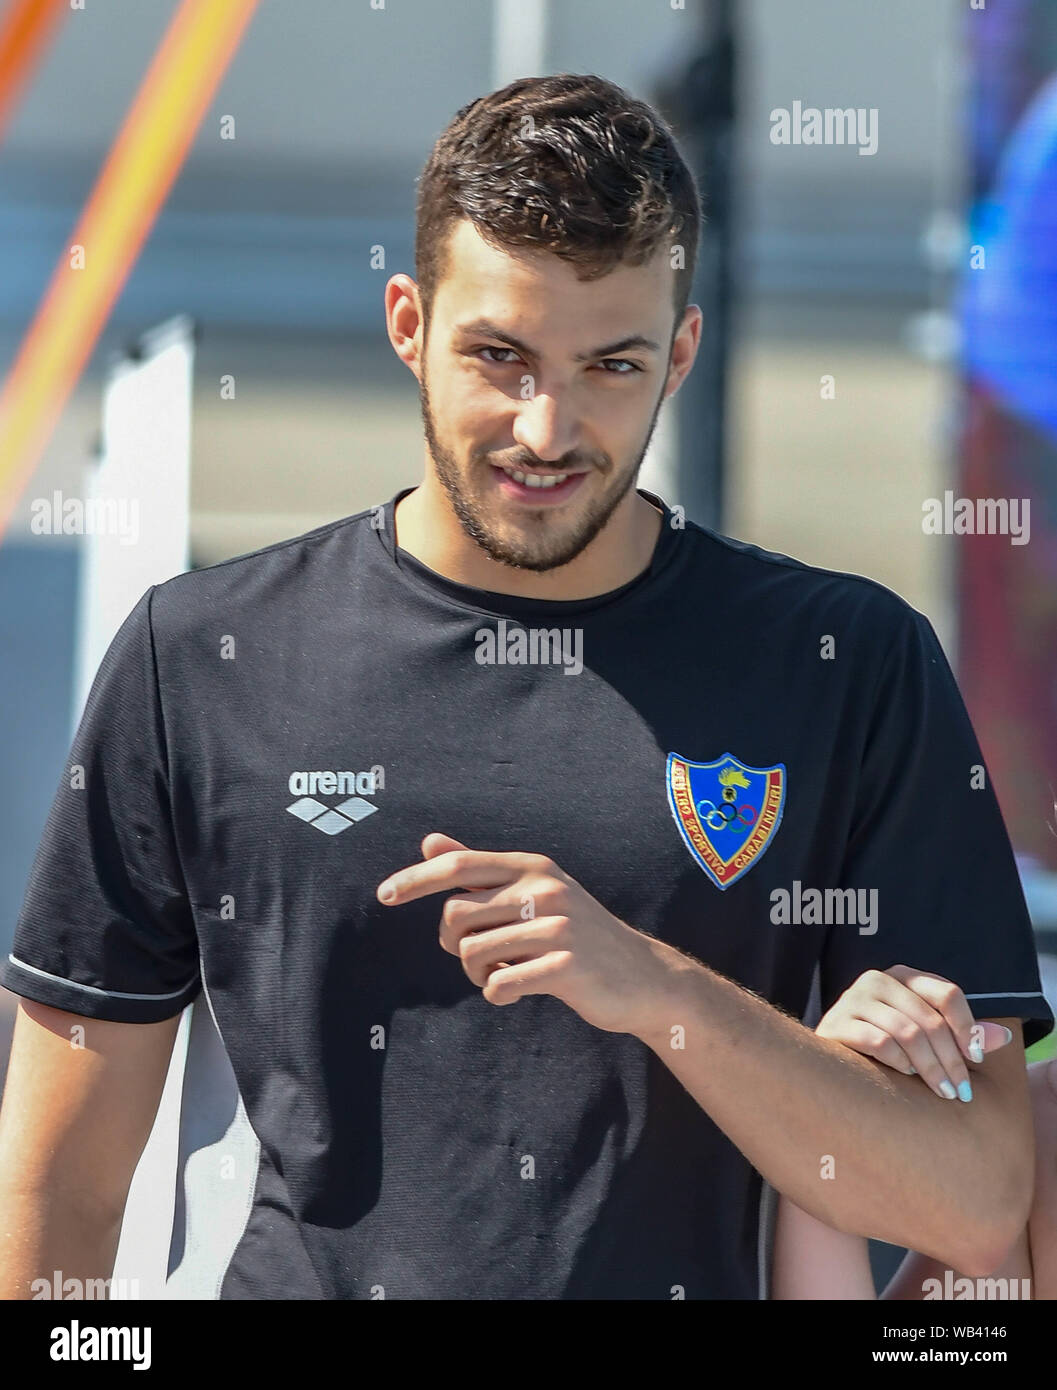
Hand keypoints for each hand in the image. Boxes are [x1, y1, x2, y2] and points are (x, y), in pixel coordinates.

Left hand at [376, 833, 679, 1034]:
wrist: (642, 976)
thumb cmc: (575, 932)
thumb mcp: (533, 891)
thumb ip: (480, 869)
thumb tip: (429, 842)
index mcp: (532, 867)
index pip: (459, 865)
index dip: (416, 879)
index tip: (383, 895)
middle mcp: (544, 889)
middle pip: (456, 915)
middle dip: (454, 943)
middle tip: (479, 957)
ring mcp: (558, 927)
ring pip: (473, 953)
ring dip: (477, 974)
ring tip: (502, 975)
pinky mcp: (566, 966)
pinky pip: (500, 984)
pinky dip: (497, 993)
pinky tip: (514, 992)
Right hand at [816, 964, 1012, 1101]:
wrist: (829, 1061)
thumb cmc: (885, 1045)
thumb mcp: (926, 1035)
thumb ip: (961, 1035)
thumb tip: (1003, 1038)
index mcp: (903, 976)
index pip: (947, 993)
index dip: (966, 1027)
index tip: (976, 1060)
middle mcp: (877, 979)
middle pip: (929, 1019)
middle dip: (951, 1060)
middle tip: (962, 1092)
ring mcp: (853, 998)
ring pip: (907, 1033)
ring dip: (930, 1068)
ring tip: (942, 1092)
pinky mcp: (836, 1022)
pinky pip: (879, 1042)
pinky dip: (898, 1062)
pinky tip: (906, 1075)